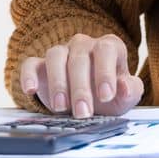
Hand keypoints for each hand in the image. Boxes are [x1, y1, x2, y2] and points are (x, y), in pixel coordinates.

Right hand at [19, 33, 143, 118]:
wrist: (89, 102)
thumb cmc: (108, 96)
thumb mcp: (124, 97)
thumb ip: (130, 90)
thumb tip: (125, 87)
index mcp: (108, 47)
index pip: (106, 50)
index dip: (105, 72)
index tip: (106, 96)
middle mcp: (83, 45)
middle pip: (79, 57)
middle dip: (81, 87)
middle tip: (83, 112)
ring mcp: (61, 52)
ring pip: (55, 56)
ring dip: (58, 82)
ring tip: (60, 107)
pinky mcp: (40, 65)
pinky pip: (30, 64)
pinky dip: (28, 75)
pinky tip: (30, 90)